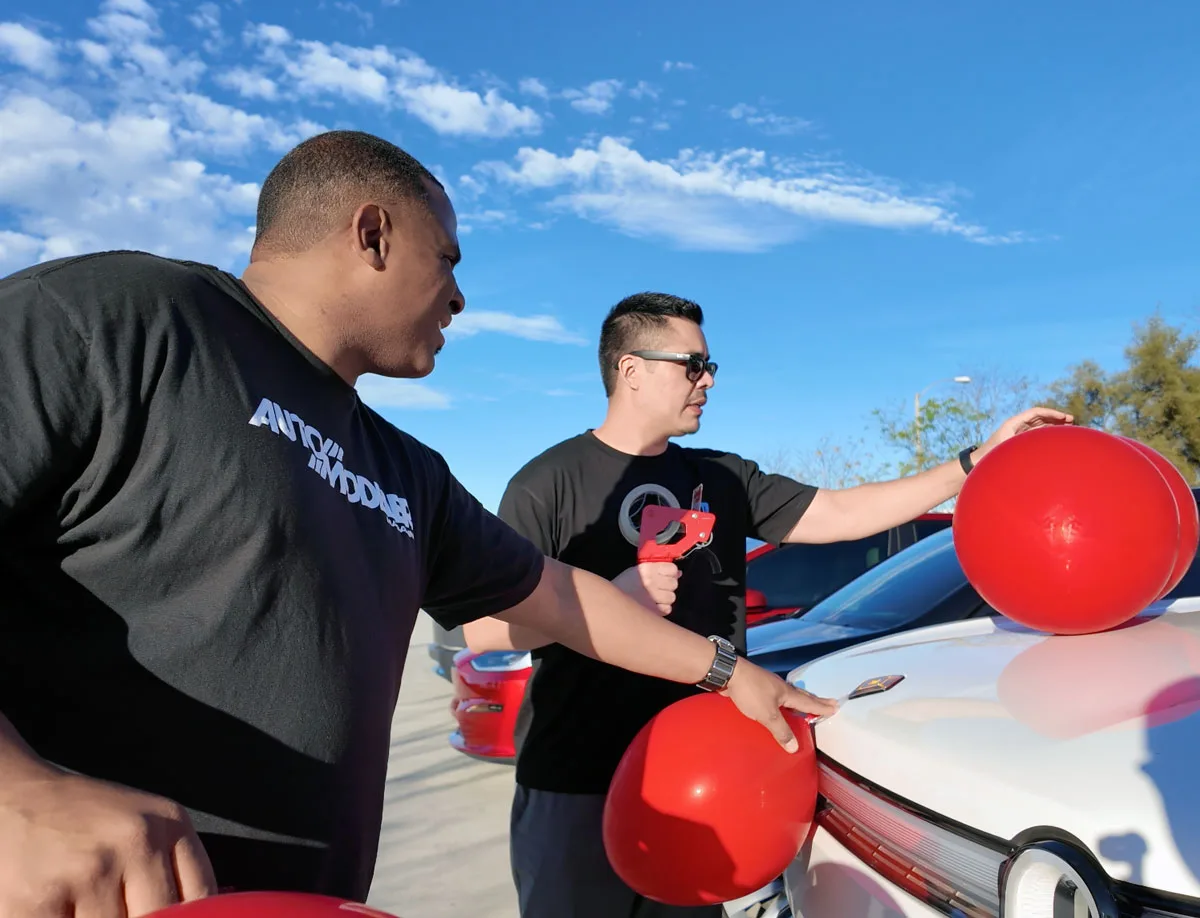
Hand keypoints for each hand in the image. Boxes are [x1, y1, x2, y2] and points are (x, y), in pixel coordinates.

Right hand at [0, 768, 216, 916]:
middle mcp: (135, 841)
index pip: (202, 899)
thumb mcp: (147, 825)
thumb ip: (178, 869)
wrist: (11, 795)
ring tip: (85, 904)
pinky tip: (61, 910)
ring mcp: (87, 870)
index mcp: (170, 823)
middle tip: (118, 905)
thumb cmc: (85, 818)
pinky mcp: (36, 899)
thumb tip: (213, 910)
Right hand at [613, 562, 680, 614]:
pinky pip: (667, 609)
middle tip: (658, 588)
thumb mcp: (638, 571)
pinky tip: (653, 606)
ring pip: (672, 597)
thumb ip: (658, 569)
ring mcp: (652, 596)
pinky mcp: (652, 611)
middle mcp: (651, 581)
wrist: (609, 601)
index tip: (665, 575)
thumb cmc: (624, 584)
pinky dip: (662, 608)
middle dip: (668, 586)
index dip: (671, 572)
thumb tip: (679, 573)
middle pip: (674, 583)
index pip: (672, 568)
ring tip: (654, 598)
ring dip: (665, 598)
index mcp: (647, 569)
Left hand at [721, 659, 837, 752]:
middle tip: (828, 702)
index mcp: (787, 692)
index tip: (836, 706)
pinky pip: (775, 696)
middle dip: (815, 701)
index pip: (808, 702)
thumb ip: (781, 731)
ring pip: (788, 695)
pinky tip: (778, 706)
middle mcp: (780, 687)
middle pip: (802, 695)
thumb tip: (796, 748)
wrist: (728, 673)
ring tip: (806, 705)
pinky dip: (783, 702)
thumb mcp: (767, 714)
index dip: (821, 707)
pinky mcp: (757, 687)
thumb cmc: (751, 692)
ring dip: (799, 700)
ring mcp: (768, 685)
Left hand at [976, 406, 1074, 462]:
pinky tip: (1057, 435)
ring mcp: (1018, 432)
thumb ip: (1021, 444)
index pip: (1035, 412)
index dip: (1051, 413)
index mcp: (1013, 423)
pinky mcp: (1019, 439)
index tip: (1064, 417)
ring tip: (1068, 427)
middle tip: (1072, 421)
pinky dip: (1047, 432)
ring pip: (1039, 424)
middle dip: (1055, 417)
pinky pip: (1036, 432)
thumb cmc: (990, 456)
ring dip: (1053, 424)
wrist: (978, 462)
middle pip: (1039, 416)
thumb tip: (1038, 442)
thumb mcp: (1007, 449)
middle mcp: (1016, 425)